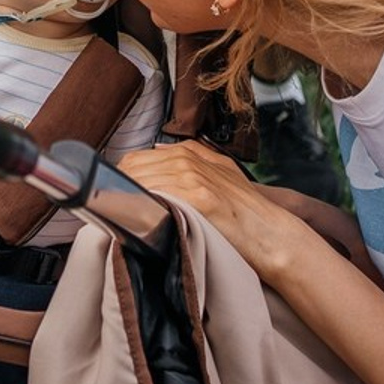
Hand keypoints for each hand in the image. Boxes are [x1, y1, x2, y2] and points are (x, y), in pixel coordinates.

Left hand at [119, 140, 298, 278]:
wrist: (271, 233)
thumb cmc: (244, 209)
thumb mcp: (219, 171)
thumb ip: (189, 156)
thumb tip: (154, 150)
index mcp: (186, 152)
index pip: (134, 158)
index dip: (121, 178)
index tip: (114, 195)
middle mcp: (186, 160)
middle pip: (132, 169)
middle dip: (119, 188)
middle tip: (112, 209)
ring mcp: (192, 177)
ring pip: (141, 183)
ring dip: (127, 199)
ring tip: (121, 217)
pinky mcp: (199, 198)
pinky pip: (159, 197)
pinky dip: (145, 207)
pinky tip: (141, 219)